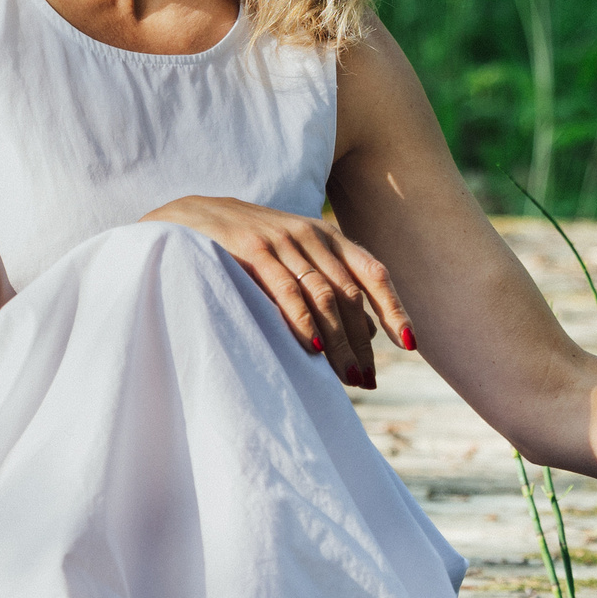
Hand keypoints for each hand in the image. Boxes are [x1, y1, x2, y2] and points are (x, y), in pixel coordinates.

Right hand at [139, 196, 413, 388]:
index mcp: (326, 236)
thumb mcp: (293, 257)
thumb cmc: (246, 247)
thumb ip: (328, 285)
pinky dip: (303, 321)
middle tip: (367, 380)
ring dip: (339, 342)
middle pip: (350, 294)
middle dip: (362, 342)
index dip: (394, 308)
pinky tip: (312, 350)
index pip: (373, 272)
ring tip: (348, 377)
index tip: (409, 344)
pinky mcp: (251, 249)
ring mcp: (282, 241)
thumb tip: (369, 332)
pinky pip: (286, 290)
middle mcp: (310, 235)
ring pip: (324, 297)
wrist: (188, 217)